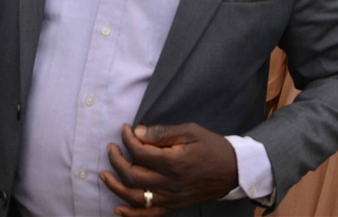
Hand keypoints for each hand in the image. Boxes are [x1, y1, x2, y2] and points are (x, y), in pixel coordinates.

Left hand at [99, 123, 237, 216]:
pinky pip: (149, 215)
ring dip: (115, 187)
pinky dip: (131, 214)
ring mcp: (171, 198)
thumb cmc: (212, 147)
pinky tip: (118, 208)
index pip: (140, 152)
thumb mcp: (190, 131)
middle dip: (116, 160)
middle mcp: (170, 183)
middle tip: (111, 147)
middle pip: (132, 175)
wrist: (233, 171)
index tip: (125, 129)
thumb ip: (162, 133)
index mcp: (174, 162)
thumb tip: (137, 132)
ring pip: (135, 197)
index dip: (127, 139)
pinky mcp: (173, 206)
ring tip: (104, 174)